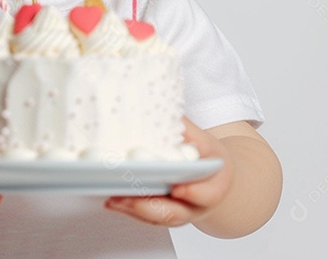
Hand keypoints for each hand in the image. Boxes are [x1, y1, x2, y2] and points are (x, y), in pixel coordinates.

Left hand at [104, 118, 232, 226]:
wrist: (213, 179)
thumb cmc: (208, 158)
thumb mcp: (205, 141)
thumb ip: (187, 131)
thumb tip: (162, 111)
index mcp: (214, 186)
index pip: (206, 194)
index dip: (192, 192)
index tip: (177, 188)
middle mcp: (196, 206)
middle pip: (175, 212)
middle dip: (150, 207)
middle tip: (129, 196)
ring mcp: (178, 214)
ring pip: (157, 217)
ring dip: (134, 209)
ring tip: (114, 197)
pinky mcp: (162, 215)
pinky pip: (146, 216)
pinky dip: (129, 208)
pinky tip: (113, 199)